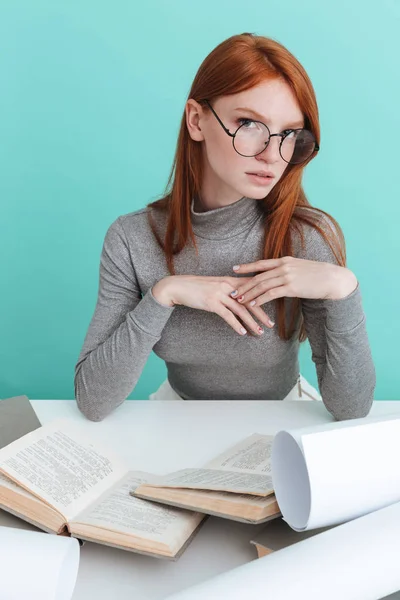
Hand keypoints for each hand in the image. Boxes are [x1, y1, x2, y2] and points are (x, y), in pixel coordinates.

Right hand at [152, 275, 274, 336]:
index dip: (264, 299)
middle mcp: (227, 286)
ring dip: (251, 322)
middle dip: (261, 314)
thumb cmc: (197, 287)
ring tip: (258, 332)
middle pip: (250, 300)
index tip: (272, 309)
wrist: (179, 286)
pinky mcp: (211, 303)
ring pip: (241, 310)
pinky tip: (242, 332)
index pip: (252, 289)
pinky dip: (236, 325)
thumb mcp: (216, 285)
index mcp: (230, 280)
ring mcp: (219, 294)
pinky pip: (227, 315)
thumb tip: (241, 299)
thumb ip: (229, 289)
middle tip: (270, 324)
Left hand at [230, 257, 357, 305]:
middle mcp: (284, 267)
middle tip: (232, 291)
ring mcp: (287, 276)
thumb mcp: (301, 267)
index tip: (235, 268)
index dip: (247, 266)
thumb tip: (280, 274)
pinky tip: (253, 304)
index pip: (261, 263)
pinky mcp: (291, 287)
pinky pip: (271, 294)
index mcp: (285, 260)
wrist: (333, 279)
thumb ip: (289, 269)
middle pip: (258, 276)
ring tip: (239, 300)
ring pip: (262, 285)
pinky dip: (260, 299)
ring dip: (249, 294)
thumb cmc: (319, 275)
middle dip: (244, 285)